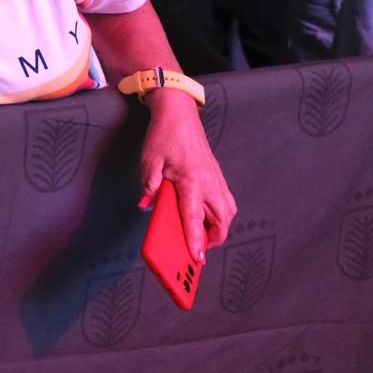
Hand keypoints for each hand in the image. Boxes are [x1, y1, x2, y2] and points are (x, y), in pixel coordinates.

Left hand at [139, 90, 236, 263]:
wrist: (180, 115)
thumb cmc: (164, 136)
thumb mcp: (150, 161)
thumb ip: (150, 185)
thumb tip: (146, 206)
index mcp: (191, 181)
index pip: (194, 217)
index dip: (195, 240)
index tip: (197, 258)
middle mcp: (209, 183)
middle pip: (220, 221)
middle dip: (212, 239)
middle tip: (195, 248)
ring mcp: (217, 180)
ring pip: (227, 214)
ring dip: (217, 228)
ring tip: (200, 235)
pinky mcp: (218, 177)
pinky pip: (225, 204)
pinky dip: (219, 216)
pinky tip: (204, 217)